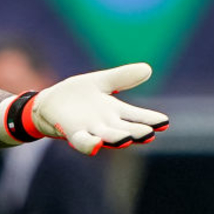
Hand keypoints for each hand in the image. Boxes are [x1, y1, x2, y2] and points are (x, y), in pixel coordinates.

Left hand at [30, 63, 168, 154]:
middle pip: (125, 129)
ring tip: (126, 139)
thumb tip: (148, 68)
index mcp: (115, 111)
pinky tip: (96, 144)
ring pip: (107, 136)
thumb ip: (122, 77)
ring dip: (116, 138)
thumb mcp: (100, 82)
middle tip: (149, 133)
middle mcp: (106, 124)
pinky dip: (89, 144)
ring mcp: (90, 129)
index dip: (150, 119)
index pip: (137, 116)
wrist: (49, 103)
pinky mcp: (72, 132)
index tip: (164, 122)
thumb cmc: (77, 95)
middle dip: (137, 132)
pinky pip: (82, 141)